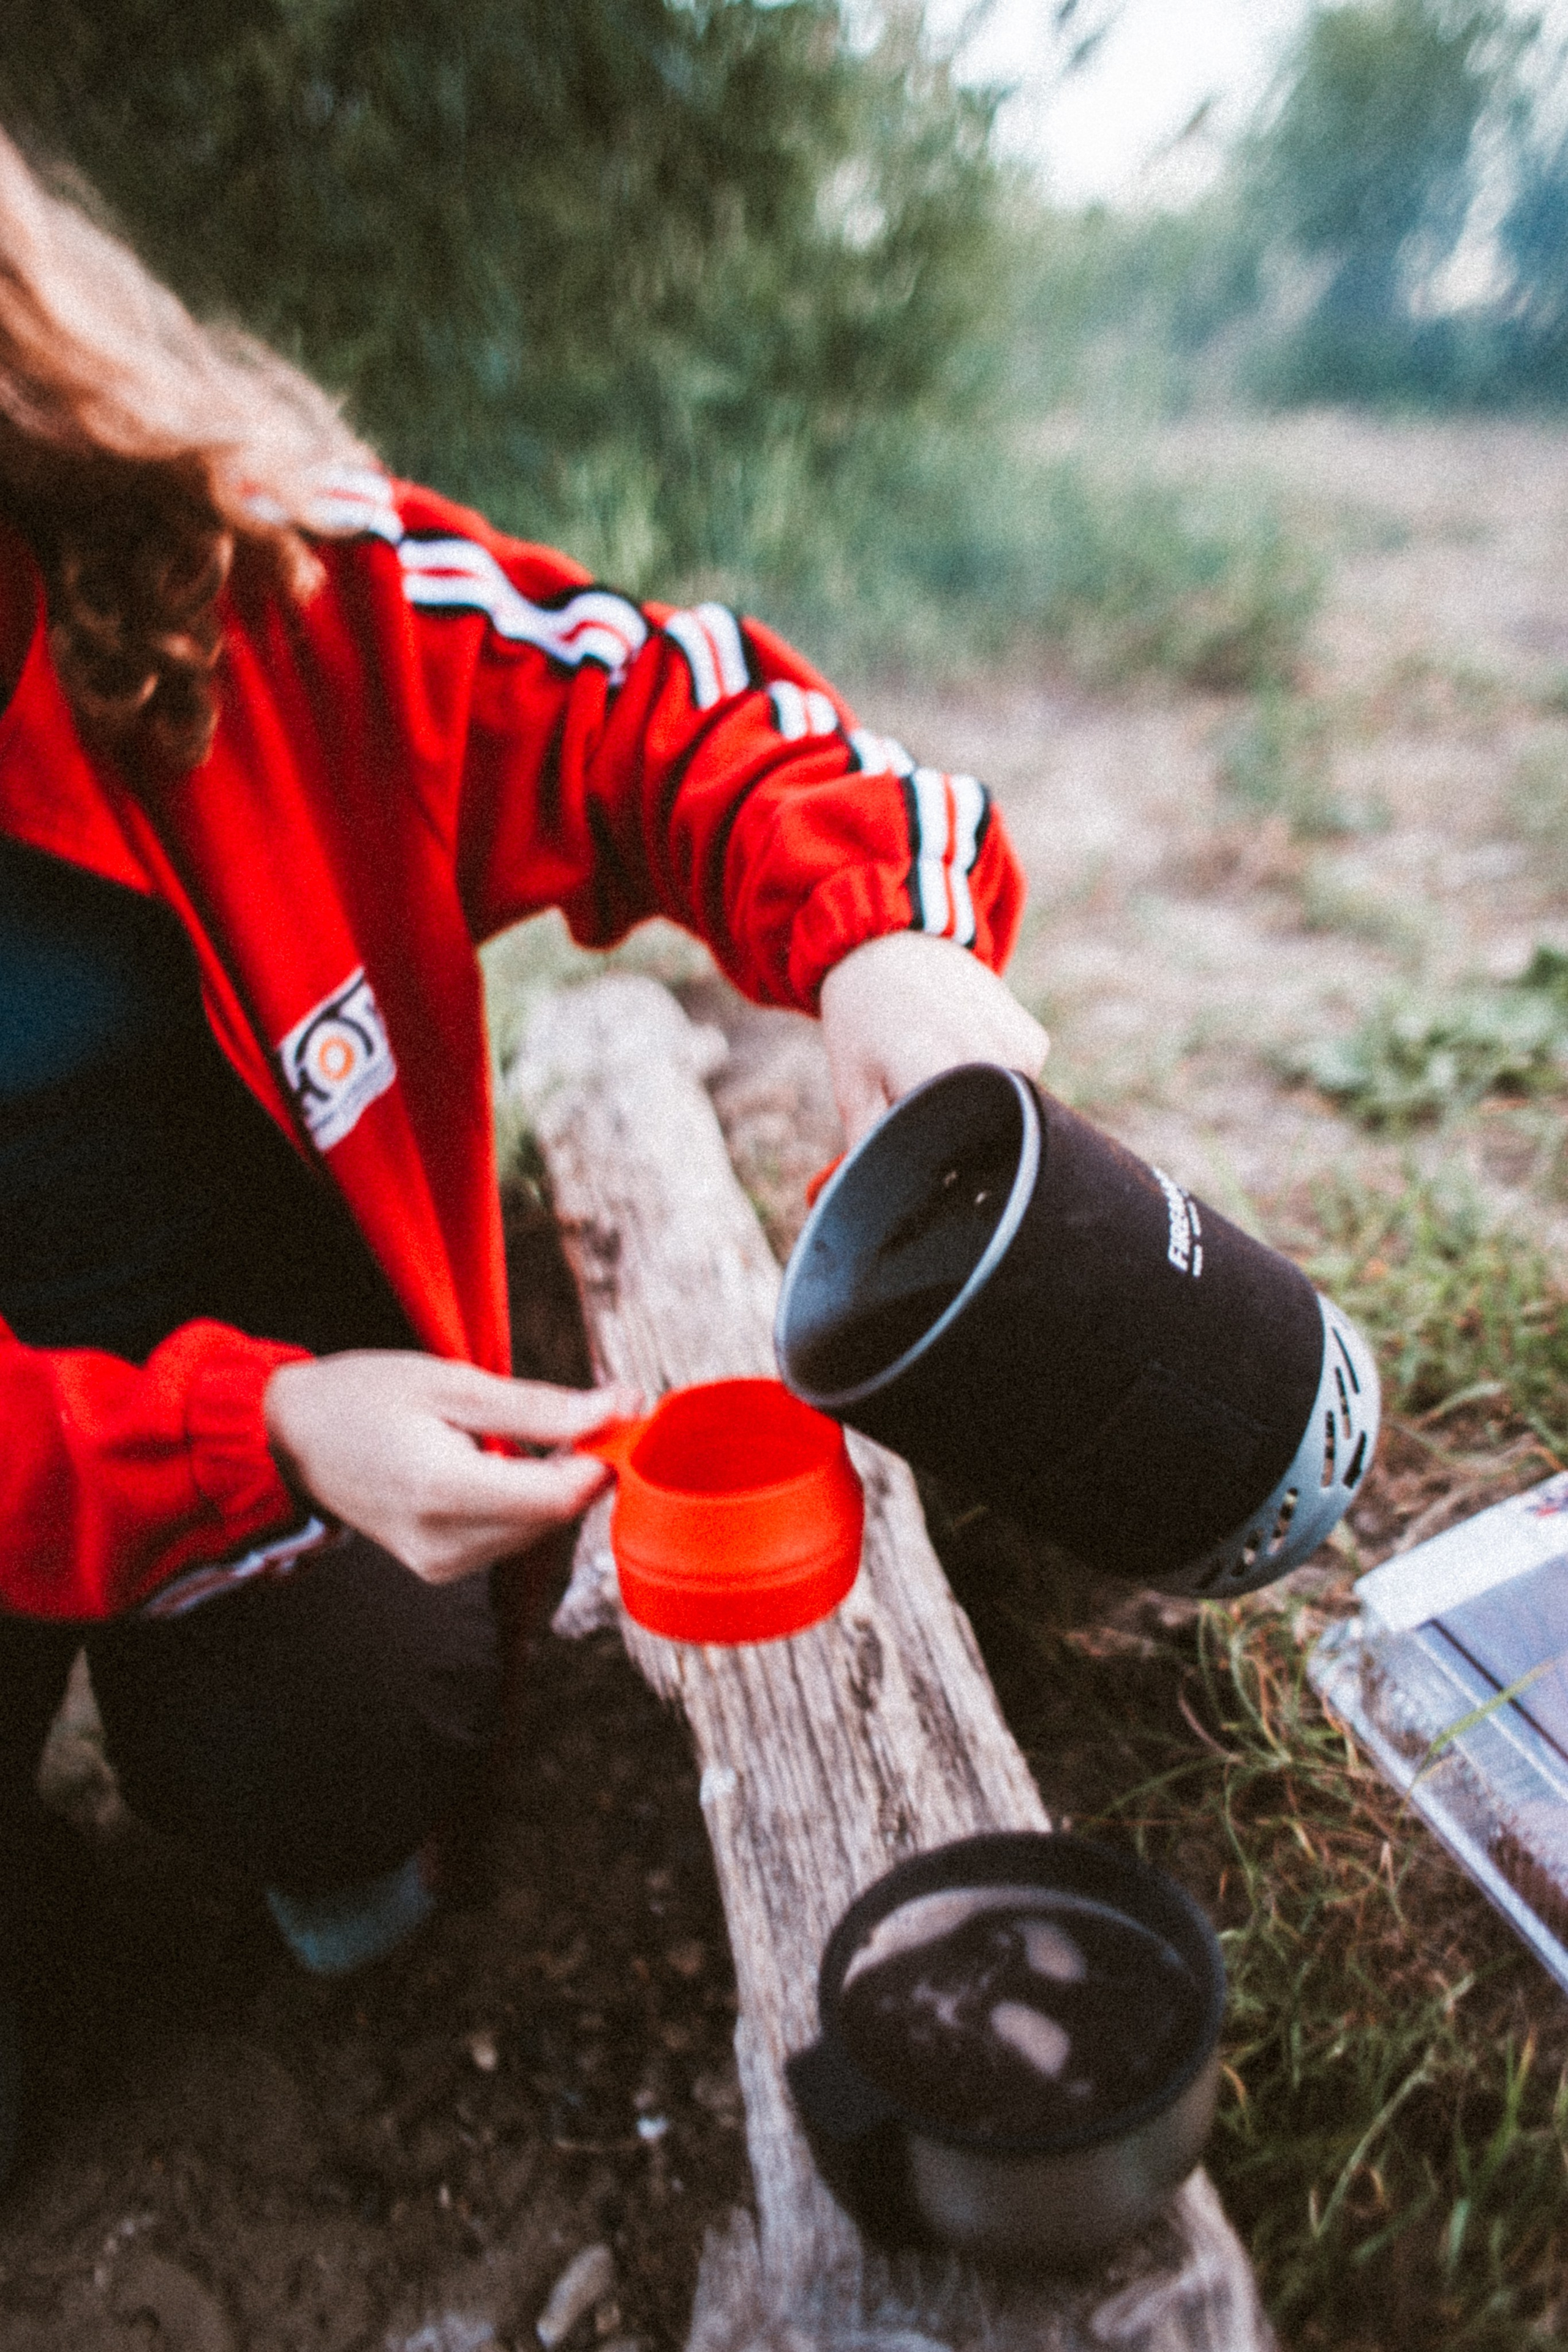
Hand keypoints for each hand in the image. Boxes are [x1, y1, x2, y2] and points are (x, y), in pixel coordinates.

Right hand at [263, 1352, 642, 1583]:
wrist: (292, 1438)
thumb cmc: (366, 1396)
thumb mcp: (453, 1383)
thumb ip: (539, 1407)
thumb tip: (618, 1408)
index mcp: (441, 1490)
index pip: (556, 1498)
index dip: (604, 1458)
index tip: (627, 1411)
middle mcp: (443, 1543)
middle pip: (554, 1517)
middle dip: (589, 1466)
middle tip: (605, 1407)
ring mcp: (441, 1563)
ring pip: (539, 1531)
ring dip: (562, 1483)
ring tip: (557, 1428)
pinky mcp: (442, 1568)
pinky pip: (512, 1538)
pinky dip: (531, 1500)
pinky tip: (521, 1461)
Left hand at [818, 932, 1048, 1144]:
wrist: (894, 942)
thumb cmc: (864, 1016)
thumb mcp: (852, 1082)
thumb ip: (868, 1145)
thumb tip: (875, 1200)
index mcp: (938, 1073)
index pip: (946, 1151)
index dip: (926, 1159)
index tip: (909, 1143)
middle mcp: (990, 1064)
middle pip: (980, 1138)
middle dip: (950, 1137)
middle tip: (916, 1101)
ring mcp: (1020, 1053)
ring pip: (1001, 1116)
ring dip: (972, 1110)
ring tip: (935, 1068)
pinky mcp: (1034, 1044)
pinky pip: (1018, 1089)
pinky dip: (991, 1084)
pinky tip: (962, 1053)